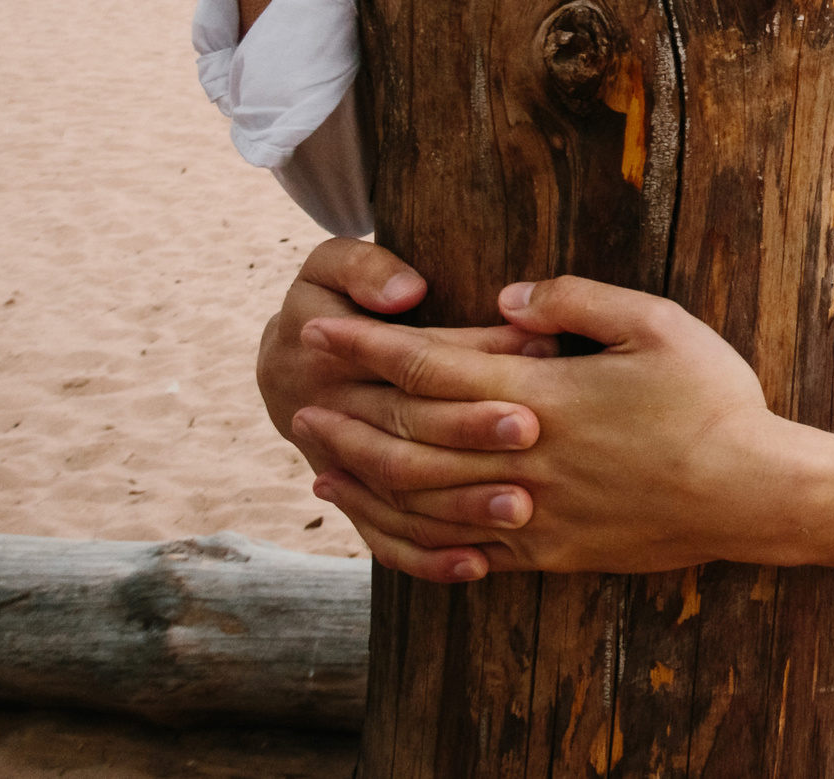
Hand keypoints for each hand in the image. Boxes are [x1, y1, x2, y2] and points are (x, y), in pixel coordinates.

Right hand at [258, 238, 554, 580]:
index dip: (479, 354)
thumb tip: (405, 293)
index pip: (417, 360)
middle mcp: (333, 419)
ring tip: (523, 508)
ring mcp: (344, 469)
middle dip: (472, 431)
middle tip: (533, 432)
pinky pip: (389, 541)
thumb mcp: (331, 269)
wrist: (291, 361)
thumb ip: (365, 270)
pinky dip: (429, 557)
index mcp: (329, 360)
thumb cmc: (334, 300)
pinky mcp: (362, 501)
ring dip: (460, 505)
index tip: (542, 348)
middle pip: (411, 430)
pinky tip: (480, 565)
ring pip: (403, 497)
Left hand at [294, 276, 833, 582]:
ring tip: (319, 462)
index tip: (323, 328)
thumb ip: (576, 299)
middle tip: (299, 397)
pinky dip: (410, 536)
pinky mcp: (550, 553)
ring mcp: (533, 514)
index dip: (371, 347)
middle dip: (349, 414)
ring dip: (363, 479)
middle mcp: (524, 458)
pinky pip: (460, 550)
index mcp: (545, 394)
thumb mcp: (659, 323)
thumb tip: (505, 297)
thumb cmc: (715, 400)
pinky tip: (385, 523)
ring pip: (422, 501)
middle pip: (409, 438)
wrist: (755, 494)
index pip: (432, 367)